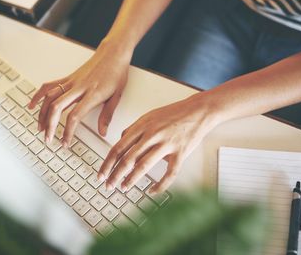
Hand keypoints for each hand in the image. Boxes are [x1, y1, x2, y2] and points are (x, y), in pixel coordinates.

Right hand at [28, 40, 130, 145]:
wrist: (113, 53)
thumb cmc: (116, 72)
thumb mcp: (117, 96)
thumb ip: (107, 115)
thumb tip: (102, 132)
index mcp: (93, 94)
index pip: (75, 115)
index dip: (67, 132)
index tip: (65, 143)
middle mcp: (79, 88)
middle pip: (57, 107)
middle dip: (50, 126)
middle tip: (48, 139)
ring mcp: (71, 82)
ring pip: (50, 97)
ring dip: (42, 114)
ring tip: (41, 128)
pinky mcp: (68, 78)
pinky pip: (49, 86)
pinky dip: (38, 95)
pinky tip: (32, 105)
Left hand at [98, 93, 219, 193]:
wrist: (198, 111)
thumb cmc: (174, 113)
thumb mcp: (149, 116)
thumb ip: (134, 128)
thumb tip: (121, 140)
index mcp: (142, 126)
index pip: (119, 147)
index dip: (108, 163)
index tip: (101, 174)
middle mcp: (152, 135)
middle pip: (128, 158)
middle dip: (115, 175)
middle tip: (108, 185)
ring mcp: (166, 144)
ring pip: (144, 166)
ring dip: (131, 180)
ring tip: (124, 188)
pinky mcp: (180, 153)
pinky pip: (169, 174)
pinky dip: (160, 185)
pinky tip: (152, 191)